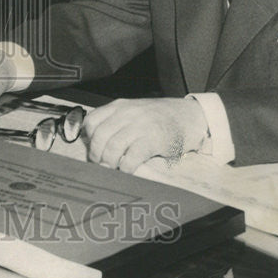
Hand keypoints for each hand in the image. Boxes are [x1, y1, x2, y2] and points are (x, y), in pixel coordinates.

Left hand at [82, 97, 207, 173]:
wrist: (189, 115)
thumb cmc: (160, 117)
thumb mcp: (134, 111)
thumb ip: (116, 121)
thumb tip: (96, 141)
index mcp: (120, 106)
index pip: (92, 120)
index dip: (88, 138)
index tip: (91, 150)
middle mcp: (127, 114)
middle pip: (100, 136)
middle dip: (96, 154)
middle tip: (100, 165)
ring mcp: (140, 126)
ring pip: (113, 147)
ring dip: (109, 163)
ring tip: (112, 169)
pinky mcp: (153, 140)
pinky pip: (131, 157)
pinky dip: (125, 168)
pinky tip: (127, 171)